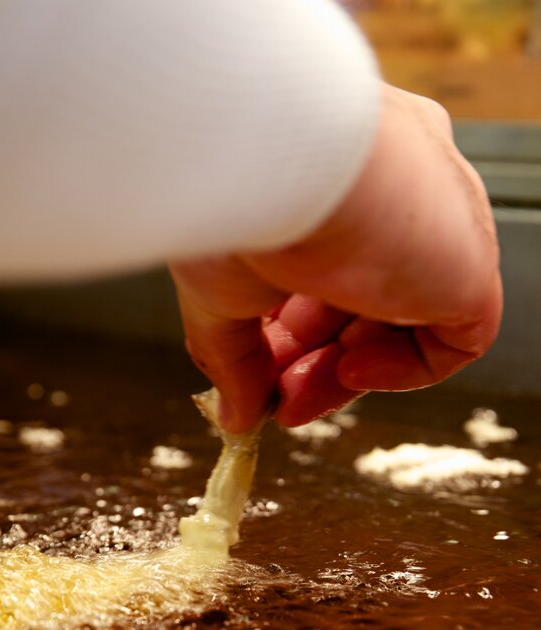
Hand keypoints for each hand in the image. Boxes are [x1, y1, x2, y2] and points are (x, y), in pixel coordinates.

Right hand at [170, 84, 502, 430]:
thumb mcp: (215, 287)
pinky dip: (406, 370)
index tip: (259, 373)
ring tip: (293, 396)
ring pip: (407, 320)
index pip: (330, 265)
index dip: (292, 333)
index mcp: (346, 168)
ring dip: (344, 373)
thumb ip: (232, 356)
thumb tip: (235, 413)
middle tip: (272, 398)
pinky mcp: (469, 263)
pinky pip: (458, 338)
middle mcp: (403, 183)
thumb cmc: (231, 194)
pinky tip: (350, 367)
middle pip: (366, 297)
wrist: (262, 160)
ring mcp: (442, 221)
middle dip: (312, 360)